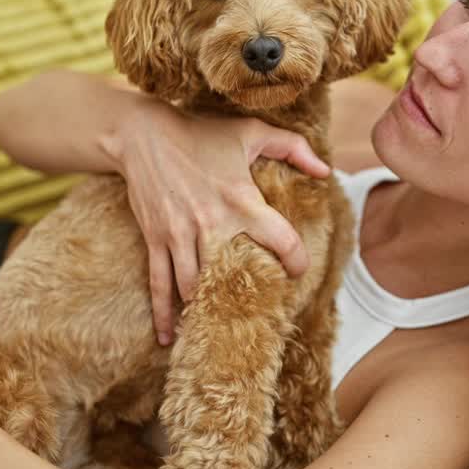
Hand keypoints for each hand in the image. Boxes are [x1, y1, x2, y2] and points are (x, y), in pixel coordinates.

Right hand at [118, 104, 329, 345]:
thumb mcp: (251, 131)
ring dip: (206, 310)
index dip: (296, 261)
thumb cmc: (200, 133)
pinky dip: (164, 314)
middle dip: (247, 298)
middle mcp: (211, 224)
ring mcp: (179, 236)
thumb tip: (326, 170)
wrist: (142, 135)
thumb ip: (293, 147)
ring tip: (219, 326)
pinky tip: (170, 337)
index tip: (298, 271)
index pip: (280, 240)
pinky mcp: (155, 241)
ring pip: (195, 288)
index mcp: (241, 201)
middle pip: (234, 277)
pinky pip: (159, 284)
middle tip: (257, 308)